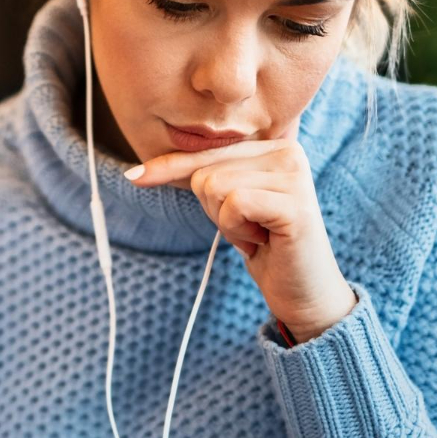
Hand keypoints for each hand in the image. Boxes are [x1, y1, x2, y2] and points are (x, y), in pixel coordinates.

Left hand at [125, 138, 355, 341]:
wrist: (304, 292)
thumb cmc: (265, 246)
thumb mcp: (227, 205)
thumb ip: (201, 177)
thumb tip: (138, 171)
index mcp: (274, 146)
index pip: (207, 152)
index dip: (170, 168)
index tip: (133, 176)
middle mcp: (289, 151)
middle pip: (206, 170)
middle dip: (213, 210)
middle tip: (249, 228)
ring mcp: (295, 175)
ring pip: (214, 187)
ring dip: (226, 223)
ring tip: (257, 234)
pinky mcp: (294, 204)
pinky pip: (233, 206)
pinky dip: (236, 231)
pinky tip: (262, 241)